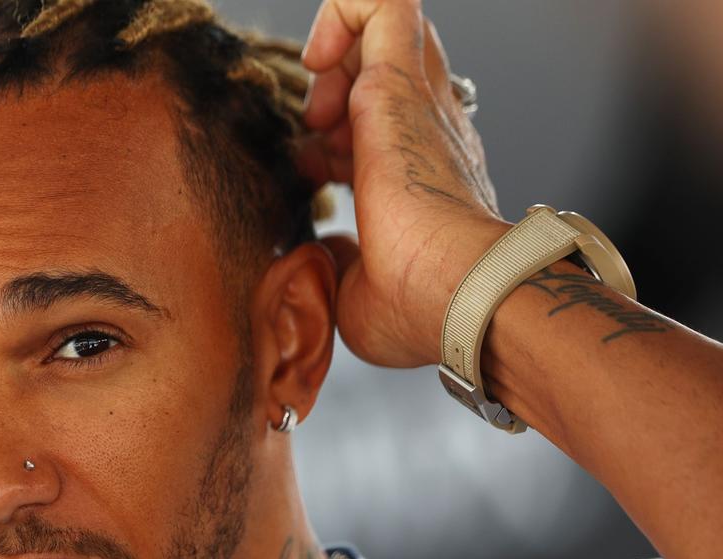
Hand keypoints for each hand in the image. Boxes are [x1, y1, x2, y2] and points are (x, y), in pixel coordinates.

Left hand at [298, 0, 510, 367]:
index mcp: (426, 169)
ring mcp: (420, 101)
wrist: (462, 297)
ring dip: (339, 54)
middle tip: (314, 136)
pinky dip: (342, 10)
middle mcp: (431, 125)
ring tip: (319, 112)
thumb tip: (326, 253)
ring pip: (387, 25)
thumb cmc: (424, 309)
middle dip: (333, 85)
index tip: (315, 175)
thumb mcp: (360, 290)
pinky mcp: (397, 84)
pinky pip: (383, 1)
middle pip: (386, 62)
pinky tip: (316, 61)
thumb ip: (342, 262)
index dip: (332, 135)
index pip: (382, 117)